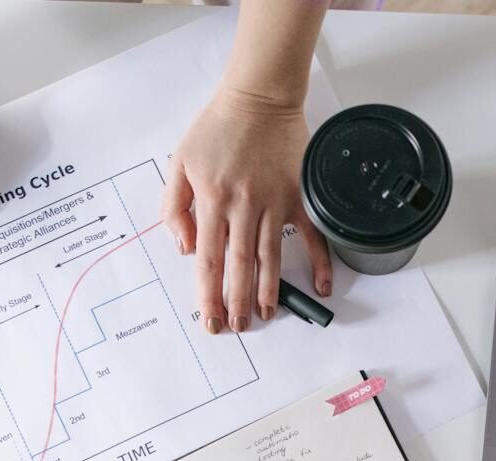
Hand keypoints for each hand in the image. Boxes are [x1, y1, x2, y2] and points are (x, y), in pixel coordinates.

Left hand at [161, 86, 333, 334]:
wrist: (259, 98)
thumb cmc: (217, 128)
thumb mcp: (180, 161)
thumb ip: (174, 206)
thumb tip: (185, 248)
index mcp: (212, 200)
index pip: (208, 259)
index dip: (208, 294)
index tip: (210, 320)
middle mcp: (243, 206)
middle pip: (240, 265)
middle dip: (236, 301)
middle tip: (237, 326)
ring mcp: (275, 203)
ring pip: (271, 257)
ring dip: (269, 290)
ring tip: (266, 315)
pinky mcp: (299, 197)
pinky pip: (312, 235)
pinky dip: (319, 262)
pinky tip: (320, 287)